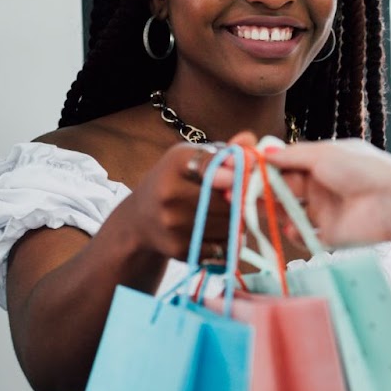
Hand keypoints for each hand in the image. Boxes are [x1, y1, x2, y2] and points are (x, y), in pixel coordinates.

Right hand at [103, 142, 244, 261]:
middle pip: (227, 202)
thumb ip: (225, 151)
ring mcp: (173, 225)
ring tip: (231, 215)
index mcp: (175, 163)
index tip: (245, 173)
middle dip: (242, 202)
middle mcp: (169, 194)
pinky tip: (222, 231)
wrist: (140, 220)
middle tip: (244, 199)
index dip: (235, 172)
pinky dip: (230, 241)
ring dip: (239, 222)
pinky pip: (224, 247)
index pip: (212, 165)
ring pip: (229, 226)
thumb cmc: (176, 181)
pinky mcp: (180, 250)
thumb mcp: (193, 159)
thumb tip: (251, 140)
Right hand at [251, 136, 390, 246]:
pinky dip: (294, 233)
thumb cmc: (360, 170)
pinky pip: (303, 236)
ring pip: (288, 213)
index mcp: (318, 164)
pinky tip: (292, 228)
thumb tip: (264, 153)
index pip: (282, 167)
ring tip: (258, 210)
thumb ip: (291, 156)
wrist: (390, 202)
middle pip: (281, 190)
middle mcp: (318, 187)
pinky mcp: (328, 235)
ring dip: (272, 212)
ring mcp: (322, 212)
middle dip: (258, 191)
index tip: (240, 170)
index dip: (261, 170)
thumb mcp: (322, 155)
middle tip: (236, 193)